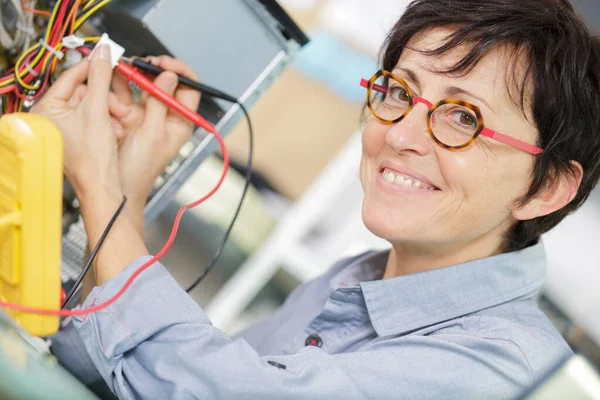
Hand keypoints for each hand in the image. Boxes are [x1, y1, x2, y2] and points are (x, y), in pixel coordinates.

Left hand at [31, 45, 129, 201]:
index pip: (70, 76)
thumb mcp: (98, 110)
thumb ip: (101, 77)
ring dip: (110, 112)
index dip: (92, 67)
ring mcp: (64, 128)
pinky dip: (107, 122)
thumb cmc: (92, 159)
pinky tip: (114, 131)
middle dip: (106, 100)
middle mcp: (51, 118)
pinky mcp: (76, 136)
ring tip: (117, 124)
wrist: (102, 185)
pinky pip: (94, 118)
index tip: (107, 58)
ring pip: (92, 105)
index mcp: (46, 109)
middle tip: (118, 107)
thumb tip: (103, 54)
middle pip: (84, 92)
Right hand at [111, 56, 201, 206]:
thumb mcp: (152, 134)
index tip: (164, 63)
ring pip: (144, 85)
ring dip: (135, 73)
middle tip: (141, 61)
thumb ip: (160, 104)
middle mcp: (166, 115)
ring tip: (125, 65)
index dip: (180, 71)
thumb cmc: (139, 169)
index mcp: (180, 121)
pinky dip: (120, 83)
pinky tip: (113, 76)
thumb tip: (170, 78)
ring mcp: (147, 114)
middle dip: (153, 68)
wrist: (116, 186)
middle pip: (166, 82)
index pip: (189, 88)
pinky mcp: (128, 115)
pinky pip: (126, 93)